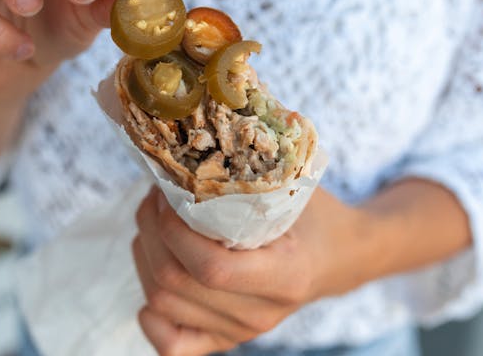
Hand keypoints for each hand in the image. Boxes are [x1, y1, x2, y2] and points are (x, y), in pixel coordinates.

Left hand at [132, 186, 375, 354]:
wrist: (338, 257)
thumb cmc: (314, 215)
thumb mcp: (295, 188)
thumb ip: (252, 176)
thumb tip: (194, 146)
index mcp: (286, 276)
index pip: (211, 269)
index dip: (175, 231)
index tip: (168, 195)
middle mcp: (261, 313)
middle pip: (176, 285)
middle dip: (152, 234)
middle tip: (154, 199)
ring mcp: (242, 331)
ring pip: (163, 305)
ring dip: (145, 257)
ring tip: (154, 222)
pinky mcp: (225, 339)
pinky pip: (172, 345)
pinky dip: (151, 313)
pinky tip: (156, 275)